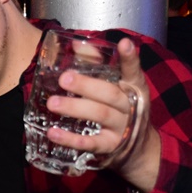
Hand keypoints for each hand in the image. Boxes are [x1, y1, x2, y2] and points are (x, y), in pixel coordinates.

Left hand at [46, 38, 159, 190]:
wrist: (139, 148)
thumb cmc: (121, 109)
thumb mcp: (117, 87)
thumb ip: (97, 65)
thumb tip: (75, 45)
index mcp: (134, 88)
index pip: (133, 71)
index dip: (130, 58)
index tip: (124, 44)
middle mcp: (130, 107)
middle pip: (110, 94)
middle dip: (86, 85)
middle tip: (64, 78)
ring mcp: (122, 128)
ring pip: (100, 115)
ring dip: (75, 108)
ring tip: (53, 103)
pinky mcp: (110, 147)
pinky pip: (91, 143)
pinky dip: (72, 139)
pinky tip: (54, 134)